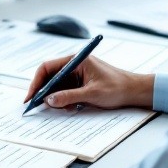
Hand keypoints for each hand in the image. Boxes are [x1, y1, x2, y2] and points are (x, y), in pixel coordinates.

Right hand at [24, 54, 154, 110]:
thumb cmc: (117, 87)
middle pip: (50, 77)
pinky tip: (68, 107)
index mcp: (76, 60)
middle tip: (37, 106)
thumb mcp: (91, 93)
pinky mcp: (80, 83)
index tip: (32, 96)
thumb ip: (69, 97)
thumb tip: (49, 100)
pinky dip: (63, 100)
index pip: (48, 67)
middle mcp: (74, 65)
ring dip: (55, 98)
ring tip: (60, 108)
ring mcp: (77, 74)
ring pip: (56, 86)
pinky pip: (65, 91)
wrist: (135, 91)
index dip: (36, 82)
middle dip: (44, 92)